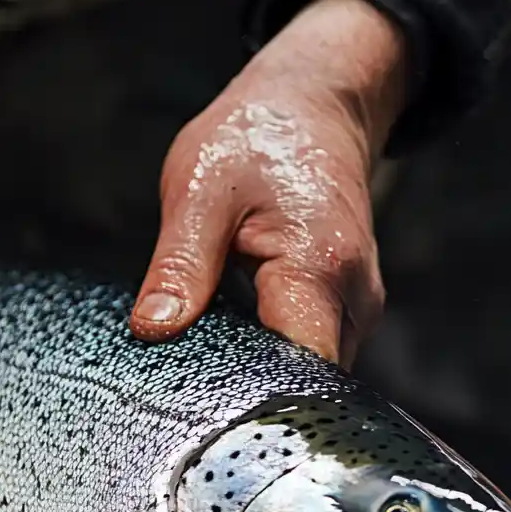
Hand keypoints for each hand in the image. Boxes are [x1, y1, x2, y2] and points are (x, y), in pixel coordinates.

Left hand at [130, 0, 406, 366]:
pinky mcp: (346, 307)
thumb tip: (153, 330)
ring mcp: (357, 304)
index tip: (206, 405)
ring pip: (314, 372)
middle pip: (309, 382)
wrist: (311, 106)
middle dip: (254, 392)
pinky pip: (314, 352)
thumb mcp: (199, 193)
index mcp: (318, 267)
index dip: (256, 399)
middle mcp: (353, 296)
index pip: (301, 371)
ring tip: (212, 362)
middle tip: (193, 390)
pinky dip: (275, 357)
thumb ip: (180, 267)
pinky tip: (237, 345)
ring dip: (264, 376)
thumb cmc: (255, 140)